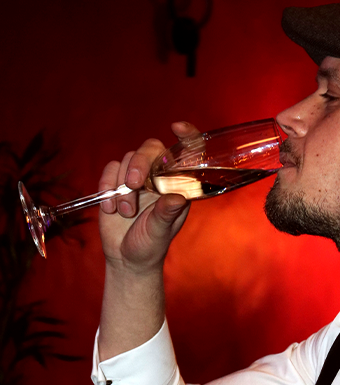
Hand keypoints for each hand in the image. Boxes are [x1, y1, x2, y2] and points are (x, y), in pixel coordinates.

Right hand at [99, 122, 199, 270]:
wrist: (126, 257)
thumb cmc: (150, 245)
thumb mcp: (160, 231)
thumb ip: (166, 213)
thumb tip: (177, 198)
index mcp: (178, 185)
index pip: (188, 153)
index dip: (187, 136)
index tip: (177, 127)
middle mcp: (160, 177)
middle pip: (152, 149)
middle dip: (141, 163)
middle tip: (133, 184)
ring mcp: (138, 178)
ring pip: (129, 159)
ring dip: (123, 185)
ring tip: (126, 212)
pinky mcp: (116, 182)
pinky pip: (110, 169)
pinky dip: (107, 186)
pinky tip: (110, 209)